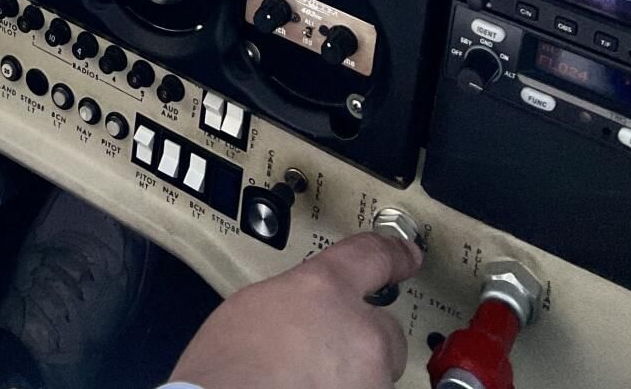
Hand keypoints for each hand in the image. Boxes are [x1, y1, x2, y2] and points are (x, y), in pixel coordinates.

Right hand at [169, 231, 423, 388]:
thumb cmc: (223, 372)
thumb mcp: (254, 308)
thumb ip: (297, 299)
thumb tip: (311, 312)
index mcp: (323, 289)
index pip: (372, 258)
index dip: (393, 254)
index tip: (406, 255)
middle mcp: (359, 332)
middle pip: (386, 332)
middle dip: (363, 342)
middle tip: (324, 356)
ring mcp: (369, 380)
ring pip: (376, 374)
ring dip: (353, 377)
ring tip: (307, 382)